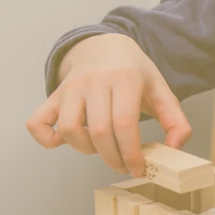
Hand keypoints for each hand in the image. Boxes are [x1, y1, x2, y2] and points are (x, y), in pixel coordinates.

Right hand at [26, 34, 190, 176]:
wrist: (105, 45)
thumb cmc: (135, 73)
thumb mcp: (162, 91)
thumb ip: (176, 121)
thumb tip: (174, 149)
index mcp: (125, 78)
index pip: (125, 124)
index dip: (131, 153)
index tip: (138, 169)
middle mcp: (95, 81)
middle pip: (99, 131)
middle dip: (113, 157)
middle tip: (123, 165)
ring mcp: (71, 87)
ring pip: (69, 129)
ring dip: (85, 149)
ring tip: (101, 148)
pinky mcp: (54, 94)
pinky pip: (38, 121)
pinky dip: (47, 139)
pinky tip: (67, 141)